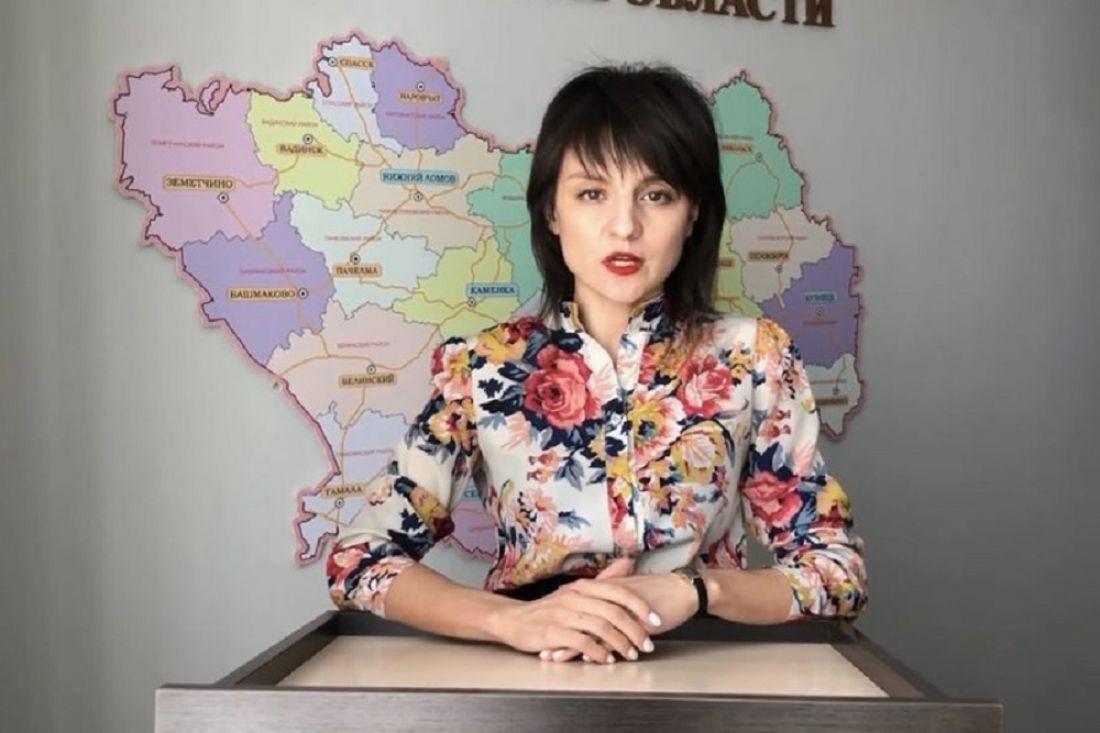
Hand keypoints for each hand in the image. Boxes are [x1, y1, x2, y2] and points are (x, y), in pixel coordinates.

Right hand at [487, 557, 661, 664]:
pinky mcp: (553, 632)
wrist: (515, 620)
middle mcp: (575, 597)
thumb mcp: (577, 590)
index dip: (640, 606)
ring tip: (630, 654)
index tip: (656, 619)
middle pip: (614, 612)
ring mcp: (564, 614)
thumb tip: (629, 561)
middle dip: (635, 630)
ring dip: (620, 644)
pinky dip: (597, 653)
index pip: (619, 591)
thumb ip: (605, 579)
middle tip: (647, 644)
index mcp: (583, 586)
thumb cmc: (549, 608)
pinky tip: (606, 659)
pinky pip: (582, 643)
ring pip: (601, 628)